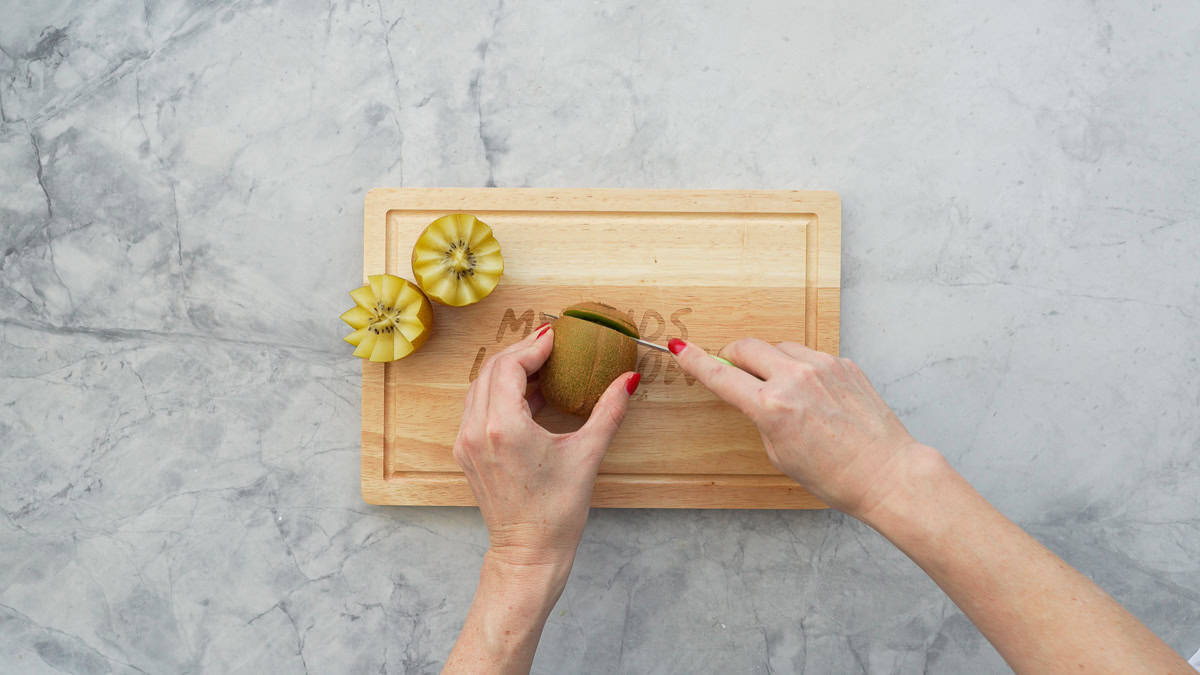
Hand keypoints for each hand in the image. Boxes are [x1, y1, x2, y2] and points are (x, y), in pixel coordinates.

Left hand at [454, 324, 638, 572]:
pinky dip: (498, 392)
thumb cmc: (557, 511)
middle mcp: (477, 430)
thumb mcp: (587, 454)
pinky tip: (527, 394)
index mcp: (504, 427)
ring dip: (507, 371)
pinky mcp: (467, 452)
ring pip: (478, 387)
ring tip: (539, 365)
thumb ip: (609, 410)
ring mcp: (466, 442)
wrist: (529, 552)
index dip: (533, 346)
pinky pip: (476, 407)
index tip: (556, 338)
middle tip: (549, 345)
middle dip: (520, 352)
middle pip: (490, 370)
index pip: (510, 366)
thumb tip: (629, 379)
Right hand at [670, 338, 926, 517]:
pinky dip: (802, 369)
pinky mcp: (844, 364)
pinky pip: (810, 356)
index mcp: (773, 407)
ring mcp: (823, 367)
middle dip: (735, 356)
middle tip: (735, 369)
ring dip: (771, 361)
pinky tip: (815, 395)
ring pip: (780, 348)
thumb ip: (761, 417)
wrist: (886, 473)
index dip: (697, 361)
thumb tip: (753, 395)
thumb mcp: (780, 454)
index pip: (722, 376)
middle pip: (748, 347)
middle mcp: (796, 379)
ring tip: (784, 391)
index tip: (681, 348)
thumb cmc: (834, 476)